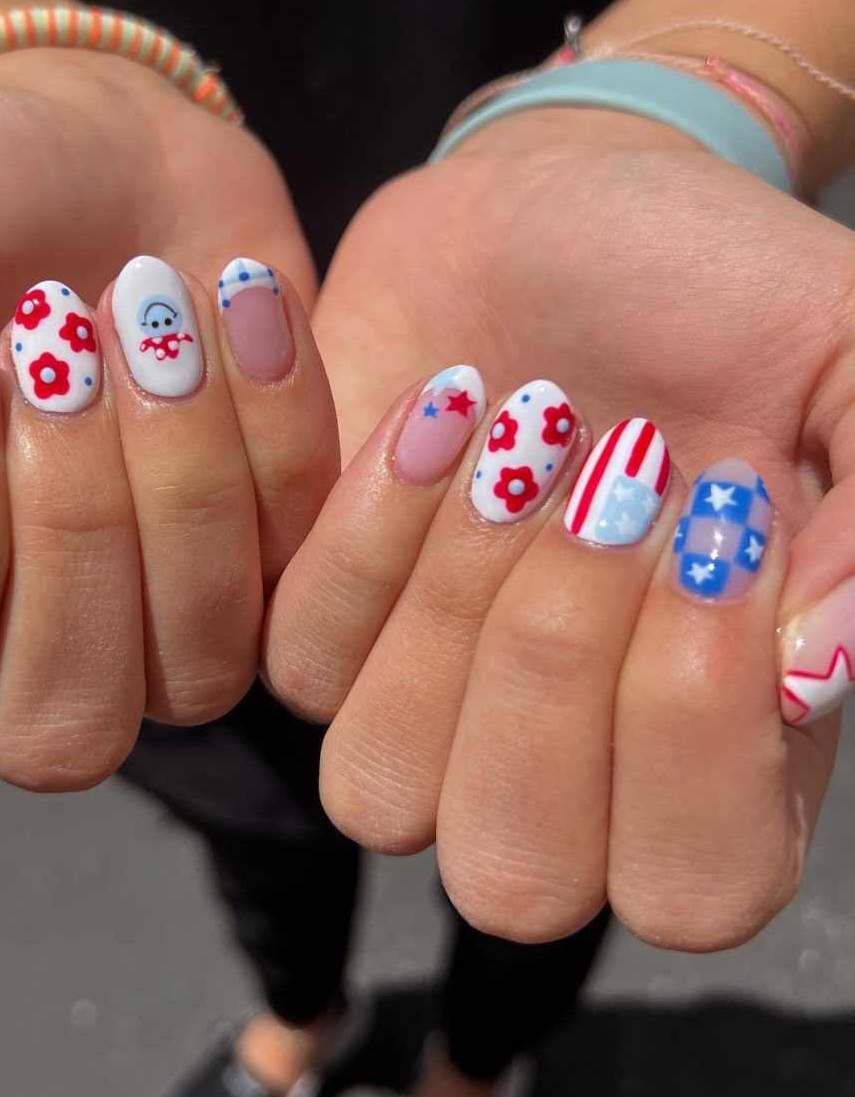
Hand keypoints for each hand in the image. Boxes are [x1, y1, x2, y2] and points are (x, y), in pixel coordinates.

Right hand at [0, 48, 335, 788]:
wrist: (86, 153)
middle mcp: (23, 664)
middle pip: (66, 728)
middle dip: (73, 524)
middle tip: (53, 333)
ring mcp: (162, 632)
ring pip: (201, 668)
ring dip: (185, 477)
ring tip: (148, 302)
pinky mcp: (276, 569)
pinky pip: (309, 568)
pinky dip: (280, 422)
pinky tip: (239, 298)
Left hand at [265, 106, 854, 950]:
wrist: (567, 210)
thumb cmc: (721, 297)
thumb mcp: (848, 365)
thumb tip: (811, 670)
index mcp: (717, 746)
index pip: (691, 885)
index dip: (690, 739)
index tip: (718, 519)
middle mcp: (561, 759)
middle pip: (514, 874)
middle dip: (554, 671)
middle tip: (612, 470)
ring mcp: (423, 703)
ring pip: (378, 789)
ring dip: (448, 608)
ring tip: (518, 433)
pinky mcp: (323, 620)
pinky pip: (297, 662)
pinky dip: (362, 535)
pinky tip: (436, 407)